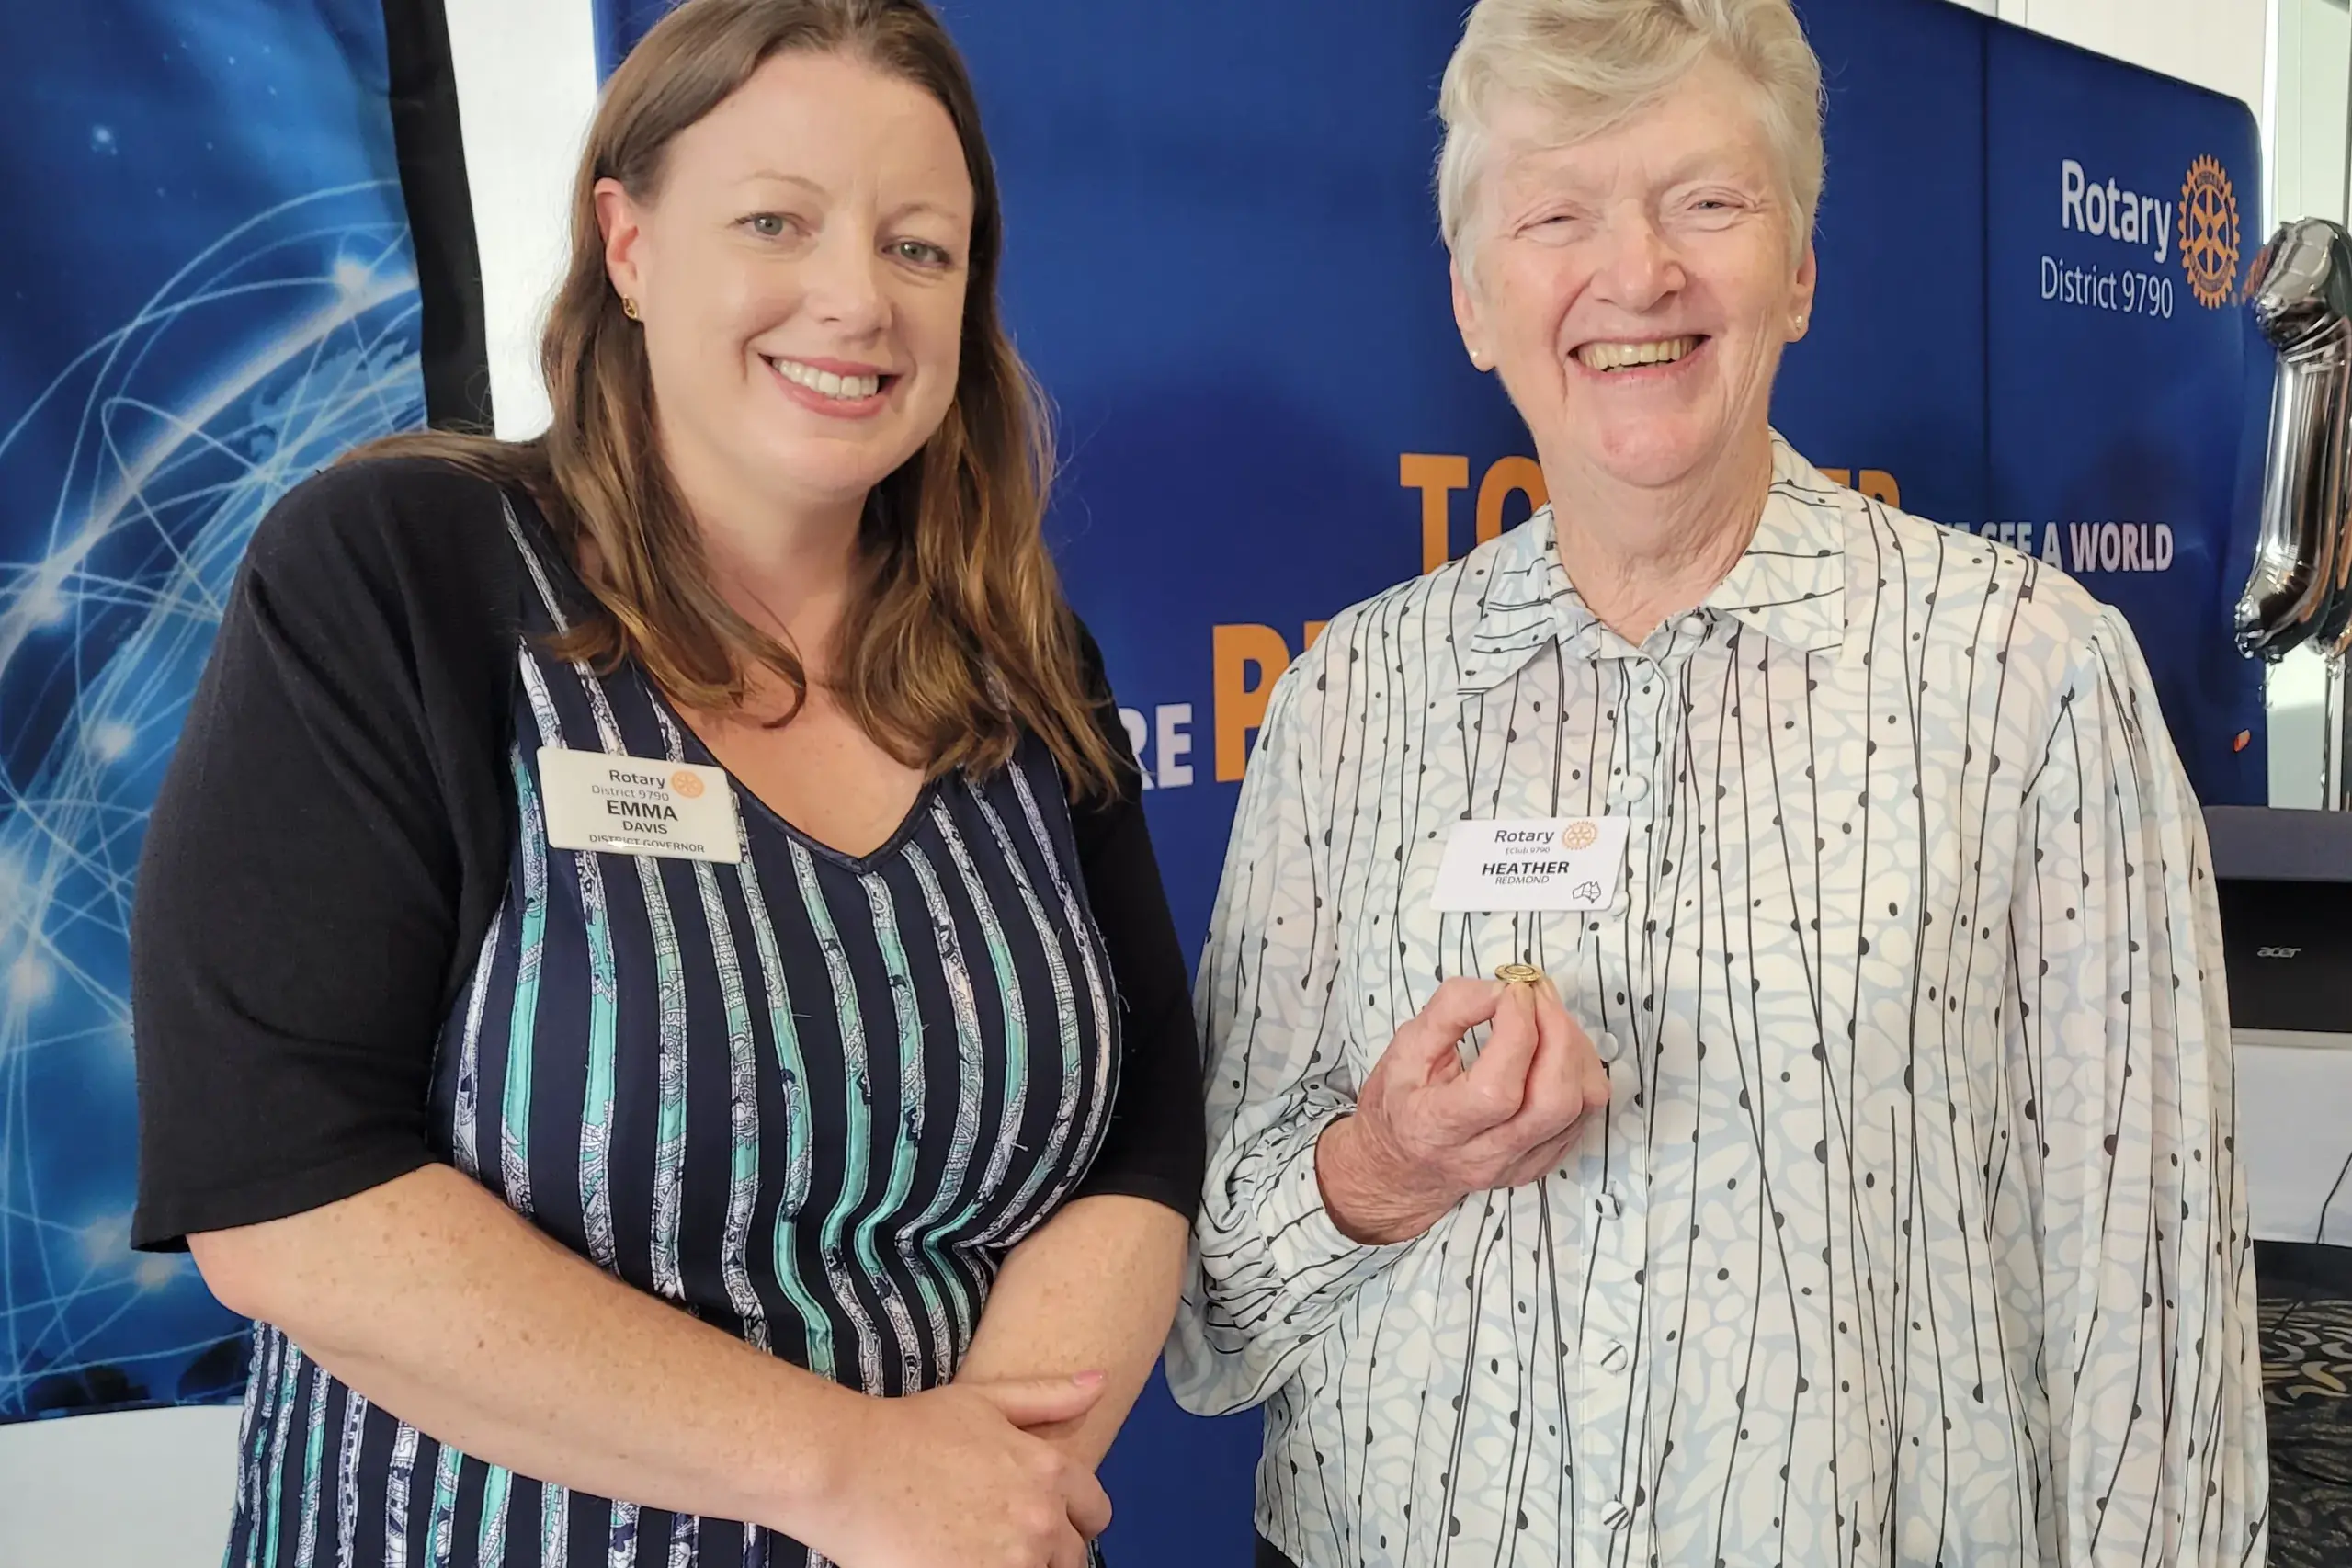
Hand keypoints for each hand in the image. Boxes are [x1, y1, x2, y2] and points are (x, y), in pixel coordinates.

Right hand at [800, 1374, 1112, 1567]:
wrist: (848, 1468)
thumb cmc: (911, 1430)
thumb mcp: (984, 1401)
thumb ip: (1049, 1397)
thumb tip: (1100, 1379)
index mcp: (1049, 1473)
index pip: (1095, 1512)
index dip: (1074, 1518)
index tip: (1045, 1522)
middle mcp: (1040, 1522)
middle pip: (1072, 1559)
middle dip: (1048, 1553)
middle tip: (1000, 1542)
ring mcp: (1010, 1563)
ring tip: (978, 1553)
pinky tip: (956, 1562)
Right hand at [1317, 974, 1608, 1243]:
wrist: (1402, 1168)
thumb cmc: (1400, 1102)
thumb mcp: (1405, 1047)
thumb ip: (1451, 1010)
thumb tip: (1505, 990)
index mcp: (1438, 1128)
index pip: (1497, 1088)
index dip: (1517, 1029)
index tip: (1512, 991)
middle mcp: (1485, 1155)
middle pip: (1553, 1101)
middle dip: (1557, 1034)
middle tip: (1537, 997)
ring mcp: (1520, 1164)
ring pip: (1580, 1106)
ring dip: (1575, 1049)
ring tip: (1548, 1018)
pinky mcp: (1544, 1162)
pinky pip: (1585, 1115)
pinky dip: (1580, 1071)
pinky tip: (1555, 1049)